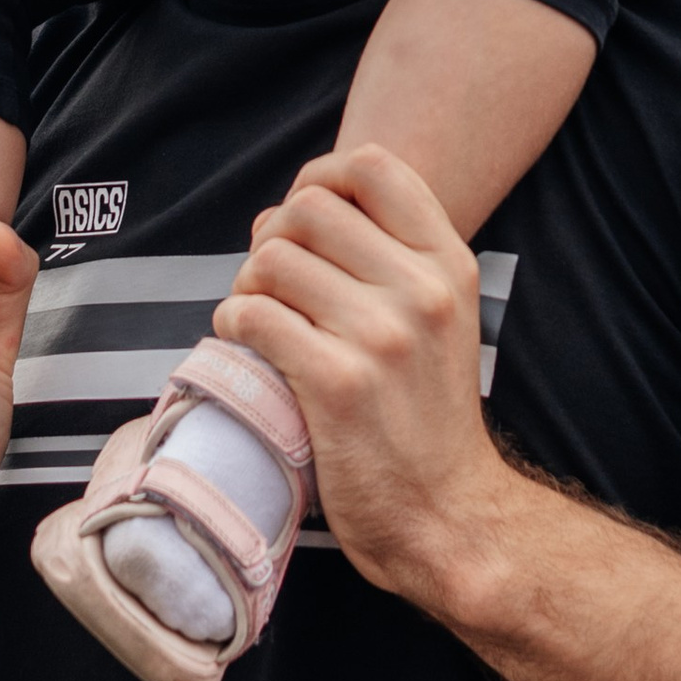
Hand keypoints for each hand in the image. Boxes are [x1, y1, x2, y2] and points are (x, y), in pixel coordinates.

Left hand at [213, 146, 511, 615]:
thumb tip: (298, 205)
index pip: (371, 165)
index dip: (319, 178)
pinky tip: (248, 346)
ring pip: (270, 261)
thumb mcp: (441, 316)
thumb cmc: (424, 414)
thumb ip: (393, 256)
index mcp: (448, 263)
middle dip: (272, 238)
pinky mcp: (336, 383)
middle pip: (307, 208)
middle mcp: (422, 290)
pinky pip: (251, 316)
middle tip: (272, 284)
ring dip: (247, 287)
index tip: (303, 221)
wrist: (445, 514)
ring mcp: (381, 336)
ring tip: (260, 320)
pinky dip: (232, 325)